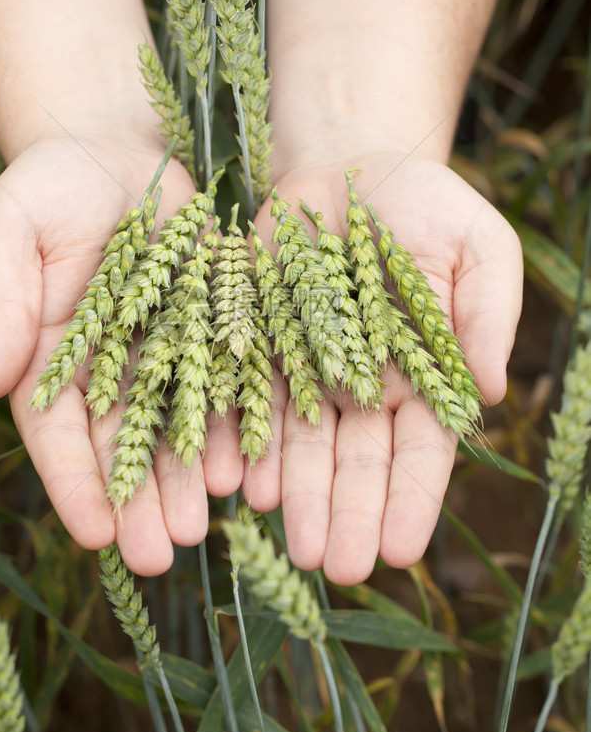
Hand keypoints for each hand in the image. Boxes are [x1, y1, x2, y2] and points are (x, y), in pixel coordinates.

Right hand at [0, 132, 225, 575]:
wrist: (115, 147)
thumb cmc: (50, 185)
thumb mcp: (11, 231)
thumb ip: (3, 302)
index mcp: (51, 358)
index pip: (58, 435)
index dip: (76, 486)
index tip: (96, 536)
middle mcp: (109, 370)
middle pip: (123, 447)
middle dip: (139, 503)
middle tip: (160, 555)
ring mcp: (164, 353)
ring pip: (178, 430)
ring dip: (189, 481)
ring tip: (206, 526)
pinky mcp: (213, 328)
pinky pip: (227, 385)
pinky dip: (234, 426)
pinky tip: (248, 467)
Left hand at [244, 152, 522, 585]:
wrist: (347, 163)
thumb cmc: (425, 203)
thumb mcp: (478, 246)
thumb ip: (486, 315)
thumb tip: (493, 388)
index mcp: (421, 374)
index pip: (420, 451)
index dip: (411, 500)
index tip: (402, 551)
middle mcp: (360, 387)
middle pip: (354, 462)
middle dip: (347, 515)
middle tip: (337, 568)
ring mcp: (304, 370)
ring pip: (297, 446)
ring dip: (294, 497)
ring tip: (291, 547)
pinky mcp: (254, 344)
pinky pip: (246, 401)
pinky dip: (242, 442)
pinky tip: (237, 483)